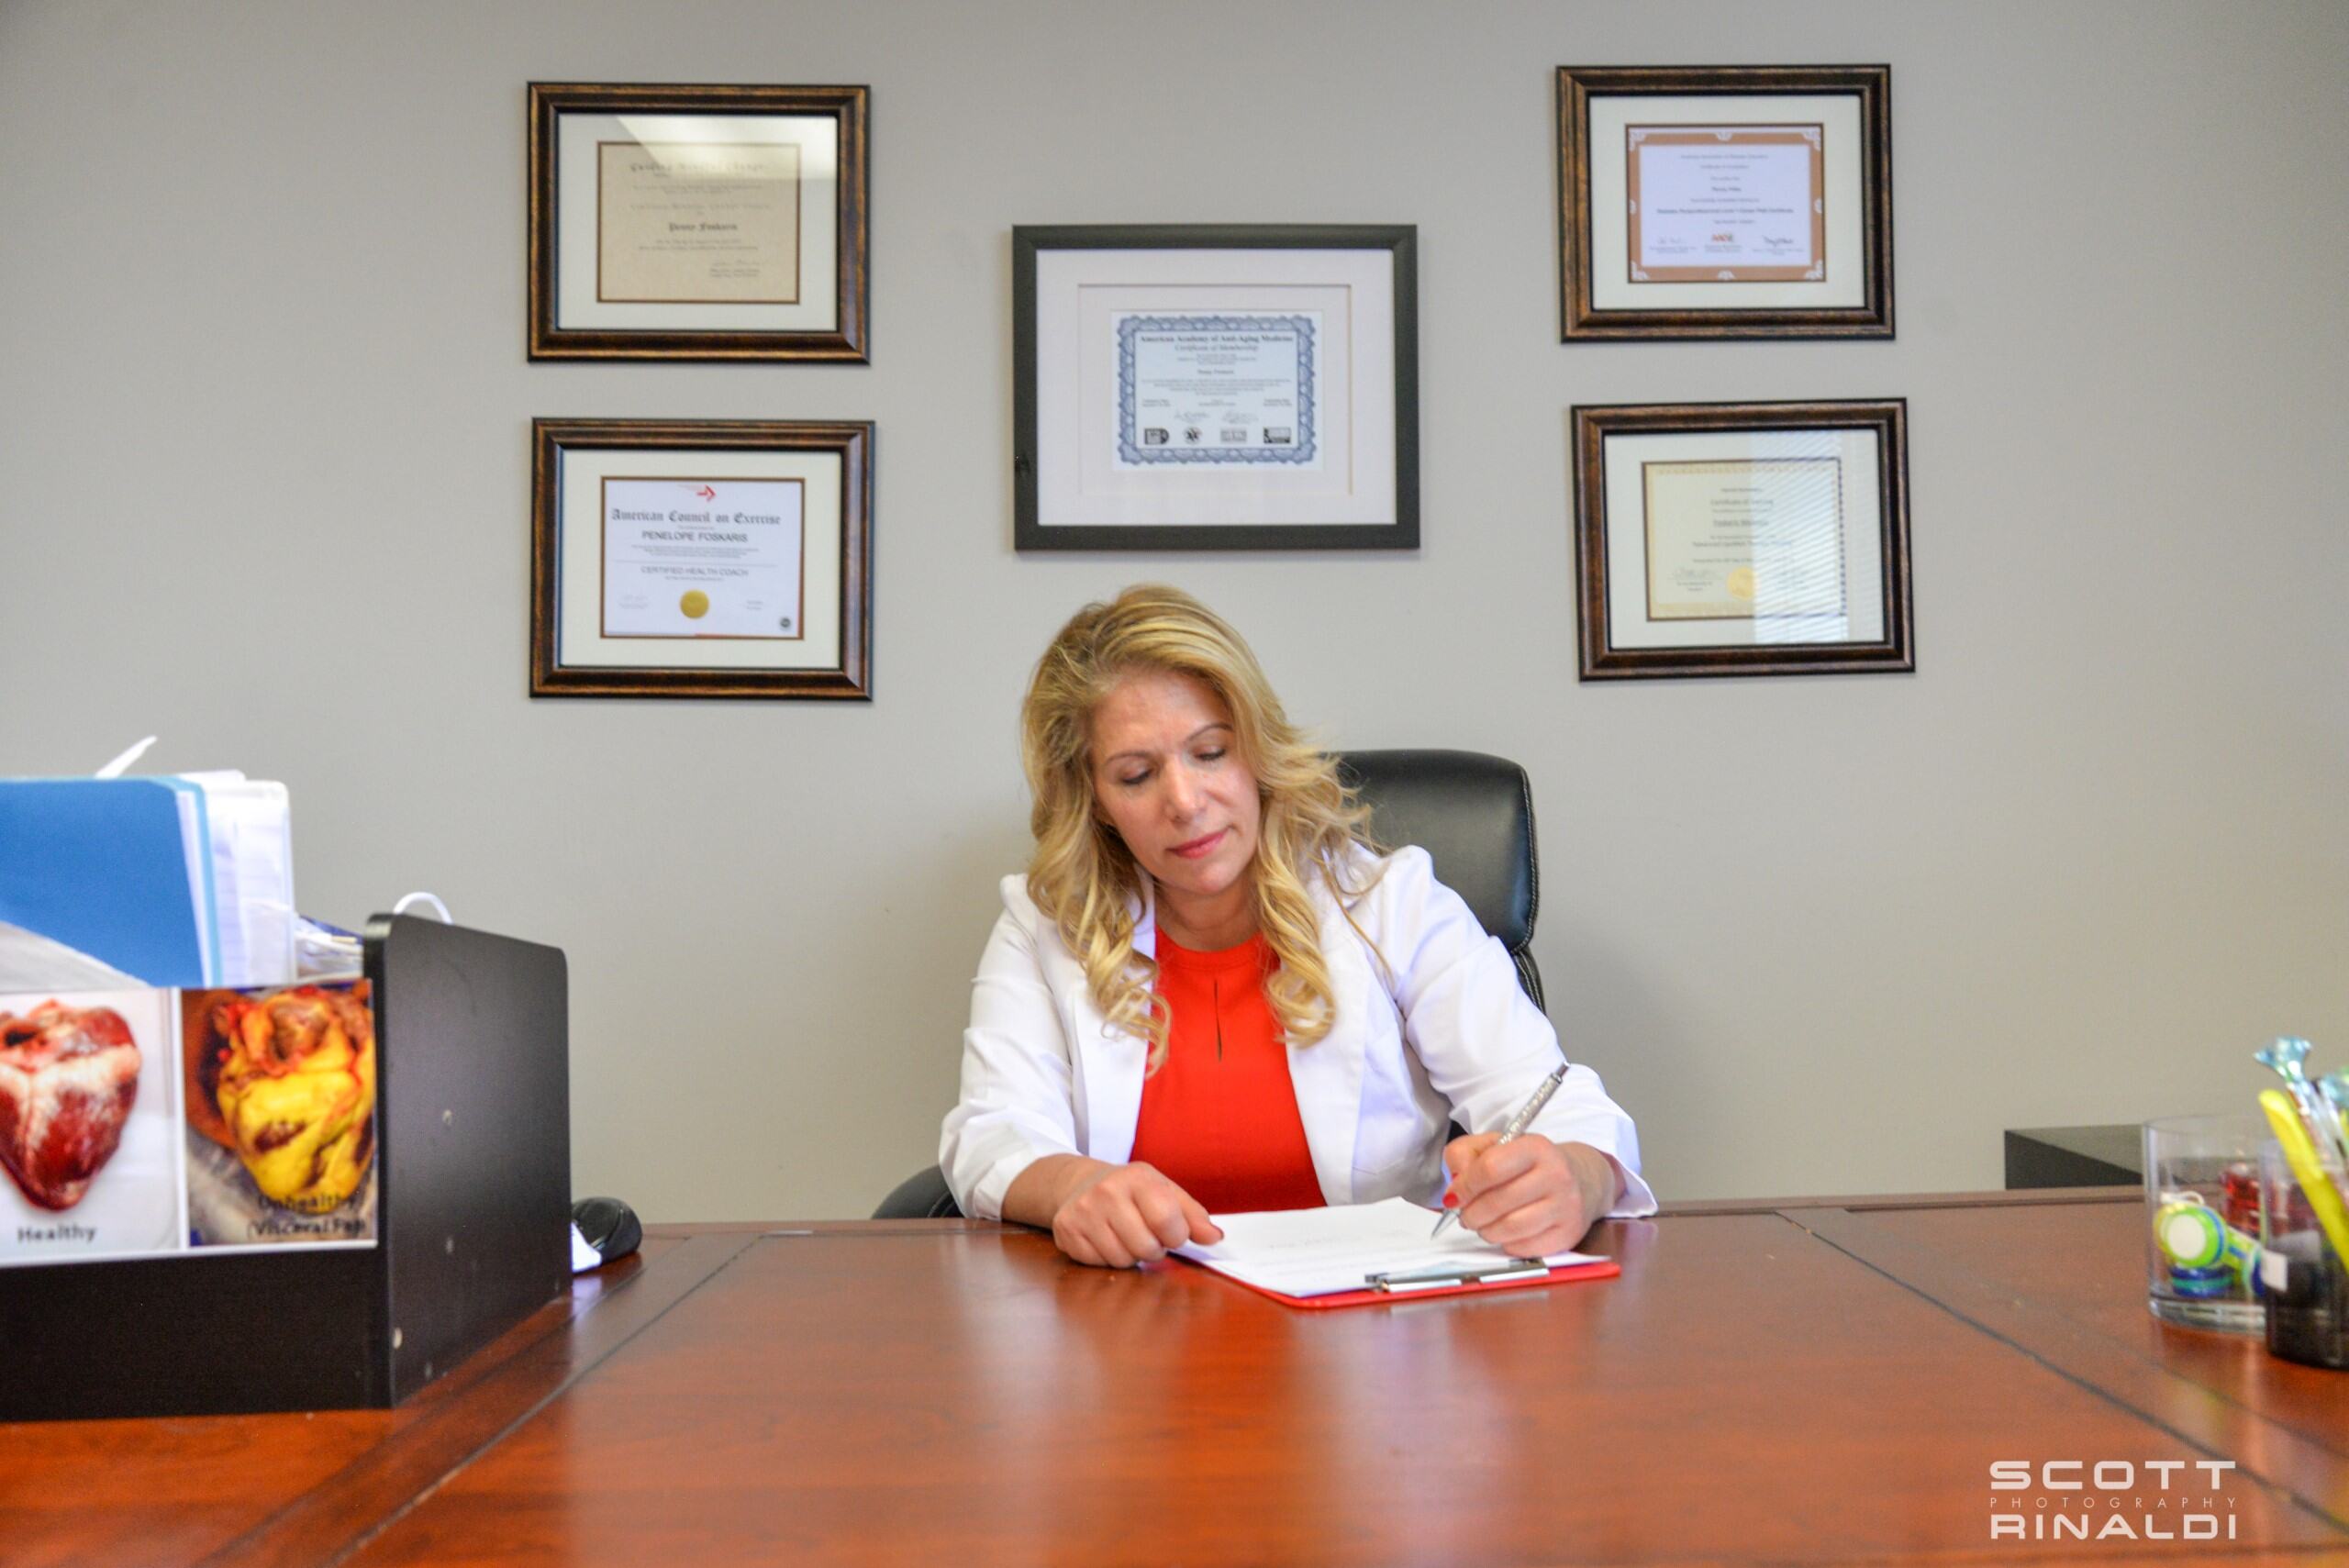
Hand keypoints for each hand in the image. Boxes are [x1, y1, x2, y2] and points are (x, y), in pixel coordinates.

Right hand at [1051, 1161, 1222, 1267]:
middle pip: (1146, 1247)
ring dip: (1130, 1256)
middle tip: (1145, 1234)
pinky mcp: (1066, 1230)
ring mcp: (1083, 1211)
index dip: (1176, 1236)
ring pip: (1122, 1260)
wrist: (1079, 1183)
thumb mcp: (1165, 1191)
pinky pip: (1099, 1264)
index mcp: (1138, 1177)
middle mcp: (1107, 1191)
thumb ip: (1193, 1215)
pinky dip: (1106, 1259)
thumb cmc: (1131, 1191)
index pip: (1168, 1220)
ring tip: (1125, 1236)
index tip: (1171, 1232)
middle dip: (1153, 1249)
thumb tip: (1215, 1238)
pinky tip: (1105, 1240)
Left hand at [1440, 1136, 1619, 1256]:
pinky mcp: (1568, 1234)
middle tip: (1465, 1215)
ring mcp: (1566, 1206)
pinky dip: (1506, 1244)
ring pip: (1510, 1228)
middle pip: (1498, 1202)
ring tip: (1483, 1224)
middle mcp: (1556, 1175)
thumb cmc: (1528, 1163)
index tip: (1453, 1196)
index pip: (1491, 1167)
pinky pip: (1524, 1247)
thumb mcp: (1495, 1145)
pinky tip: (1506, 1233)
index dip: (1465, 1186)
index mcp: (1536, 1147)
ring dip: (1486, 1231)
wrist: (1581, 1179)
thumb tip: (1455, 1186)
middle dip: (1471, 1213)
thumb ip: (1465, 1154)